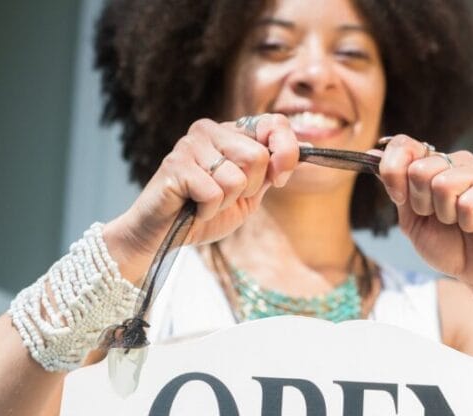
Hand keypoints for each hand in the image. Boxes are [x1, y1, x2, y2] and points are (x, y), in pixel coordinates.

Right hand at [104, 114, 299, 280]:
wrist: (164, 235)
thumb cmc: (206, 213)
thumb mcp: (250, 193)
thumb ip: (273, 170)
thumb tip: (308, 147)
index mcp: (232, 133)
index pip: (273, 123)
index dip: (286, 152)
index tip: (279, 178)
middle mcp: (210, 130)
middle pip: (258, 156)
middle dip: (250, 187)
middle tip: (227, 196)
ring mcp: (190, 144)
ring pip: (237, 177)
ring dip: (227, 201)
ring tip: (207, 202)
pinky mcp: (175, 165)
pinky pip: (214, 193)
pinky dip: (209, 210)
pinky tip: (194, 207)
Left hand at [377, 134, 472, 290]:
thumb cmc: (447, 245)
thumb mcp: (410, 218)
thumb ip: (396, 187)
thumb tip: (372, 153)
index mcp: (435, 163)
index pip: (404, 144)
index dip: (393, 171)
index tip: (399, 198)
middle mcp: (458, 162)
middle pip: (420, 169)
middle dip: (422, 204)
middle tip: (440, 218)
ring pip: (444, 184)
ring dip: (446, 215)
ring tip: (458, 223)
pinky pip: (469, 201)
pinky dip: (467, 222)